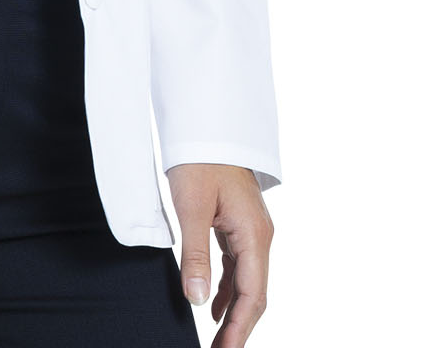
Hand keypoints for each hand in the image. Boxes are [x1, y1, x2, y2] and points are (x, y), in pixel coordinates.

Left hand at [166, 163, 273, 346]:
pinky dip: (227, 289)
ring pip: (246, 282)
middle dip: (239, 327)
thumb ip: (195, 255)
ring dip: (233, 312)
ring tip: (217, 341)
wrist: (206, 124)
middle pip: (254, 294)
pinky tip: (213, 306)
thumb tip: (197, 300)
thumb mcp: (191, 207)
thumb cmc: (200, 159)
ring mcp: (250, 230)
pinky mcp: (238, 225)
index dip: (239, 328)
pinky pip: (237, 266)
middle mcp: (259, 236)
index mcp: (254, 234)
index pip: (252, 295)